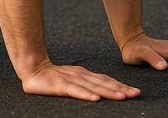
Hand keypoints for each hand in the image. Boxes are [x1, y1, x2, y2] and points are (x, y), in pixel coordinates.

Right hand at [20, 61, 140, 101]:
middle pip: (103, 83)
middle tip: (135, 94)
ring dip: (108, 92)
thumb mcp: (73, 78)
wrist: (32, 68)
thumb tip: (102, 92)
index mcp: (84, 74)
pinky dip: (86, 95)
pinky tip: (95, 99)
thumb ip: (86, 83)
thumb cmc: (53, 76)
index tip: (135, 91)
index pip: (106, 80)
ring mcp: (71, 79)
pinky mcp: (60, 85)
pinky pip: (75, 91)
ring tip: (122, 97)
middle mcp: (80, 75)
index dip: (121, 85)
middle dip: (120, 89)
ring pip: (93, 87)